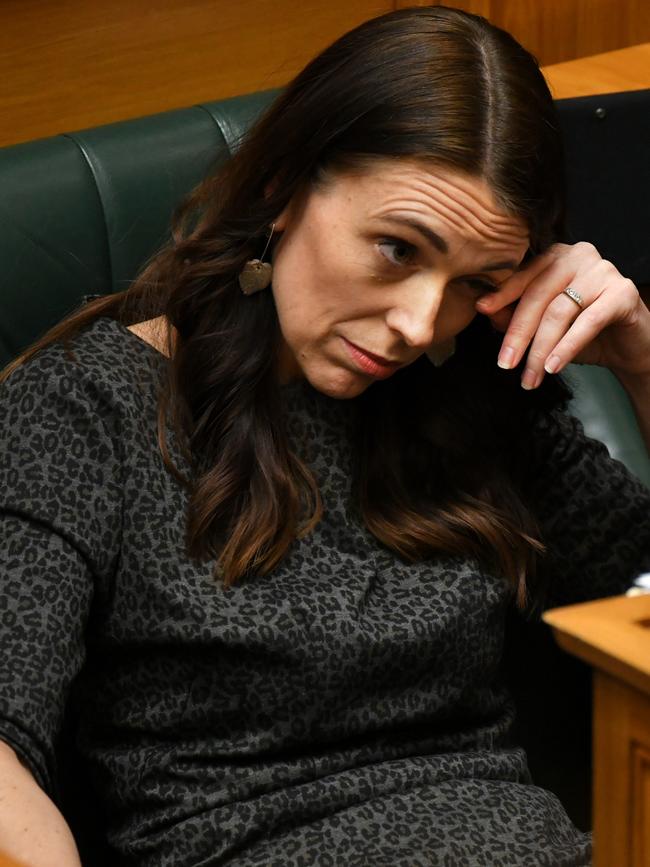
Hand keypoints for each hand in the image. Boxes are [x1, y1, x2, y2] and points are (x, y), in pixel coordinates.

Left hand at [474, 241, 649, 388]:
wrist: (627, 346)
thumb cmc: (581, 332)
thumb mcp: (543, 325)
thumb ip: (515, 315)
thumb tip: (487, 312)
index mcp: (555, 257)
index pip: (523, 275)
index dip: (502, 294)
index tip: (482, 310)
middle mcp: (578, 256)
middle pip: (538, 296)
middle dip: (518, 334)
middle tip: (506, 364)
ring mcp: (603, 271)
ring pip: (559, 312)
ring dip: (541, 349)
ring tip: (530, 376)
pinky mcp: (623, 292)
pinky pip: (587, 322)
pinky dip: (567, 347)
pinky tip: (553, 366)